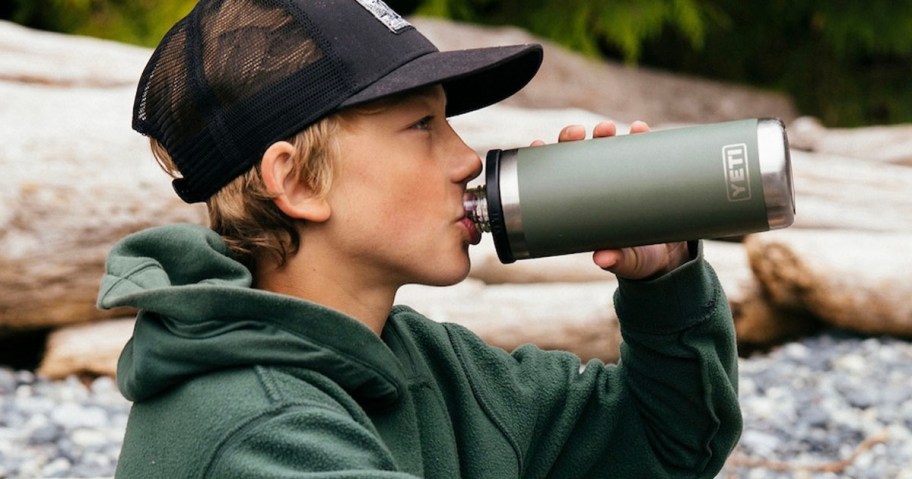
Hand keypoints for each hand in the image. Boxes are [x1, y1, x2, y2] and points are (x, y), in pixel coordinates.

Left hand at [534, 120, 690, 280]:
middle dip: (572, 139)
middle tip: (578, 133)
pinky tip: (641, 128)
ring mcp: (619, 178)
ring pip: (605, 147)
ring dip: (603, 133)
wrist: (669, 257)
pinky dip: (640, 137)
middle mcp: (595, 187)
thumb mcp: (627, 261)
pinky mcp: (644, 175)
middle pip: (576, 156)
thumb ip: (616, 260)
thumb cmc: (636, 259)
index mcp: (579, 206)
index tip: (539, 144)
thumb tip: (602, 259)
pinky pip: (640, 150)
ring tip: (608, 129)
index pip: (554, 177)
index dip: (544, 159)